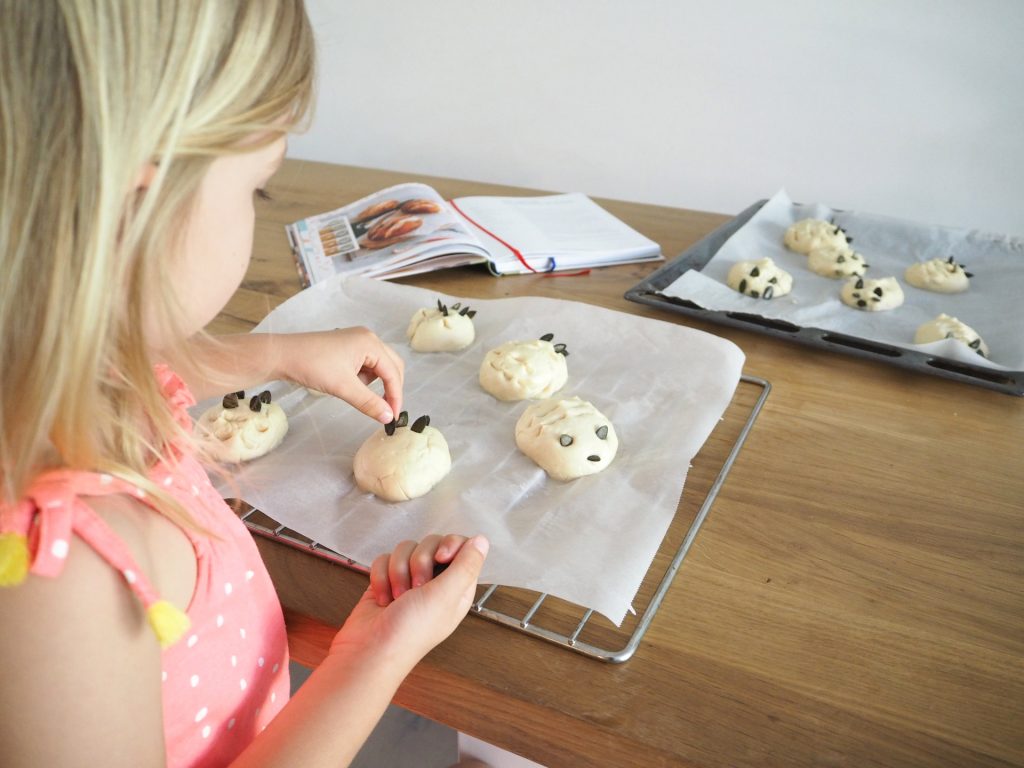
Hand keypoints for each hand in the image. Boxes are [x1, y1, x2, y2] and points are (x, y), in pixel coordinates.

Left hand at [280, 327, 403, 422]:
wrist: (282, 355)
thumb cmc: (312, 366)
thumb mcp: (343, 387)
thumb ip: (369, 403)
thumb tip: (388, 417)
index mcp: (371, 343)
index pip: (393, 373)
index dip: (395, 396)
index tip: (392, 417)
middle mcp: (368, 338)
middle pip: (391, 366)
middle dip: (390, 389)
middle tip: (386, 410)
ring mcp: (357, 341)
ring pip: (378, 366)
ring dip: (375, 383)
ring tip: (356, 393)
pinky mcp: (347, 347)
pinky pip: (365, 365)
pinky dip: (362, 378)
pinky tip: (348, 384)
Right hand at [331, 534, 488, 666]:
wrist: (370, 651)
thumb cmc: (411, 631)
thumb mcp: (446, 596)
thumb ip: (466, 565)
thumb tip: (482, 540)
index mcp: (457, 586)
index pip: (462, 547)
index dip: (451, 545)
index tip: (440, 557)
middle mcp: (436, 582)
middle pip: (432, 543)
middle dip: (419, 562)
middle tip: (416, 589)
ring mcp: (409, 580)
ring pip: (406, 548)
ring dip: (398, 572)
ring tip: (397, 598)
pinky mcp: (386, 580)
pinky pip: (384, 559)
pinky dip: (380, 577)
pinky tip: (383, 598)